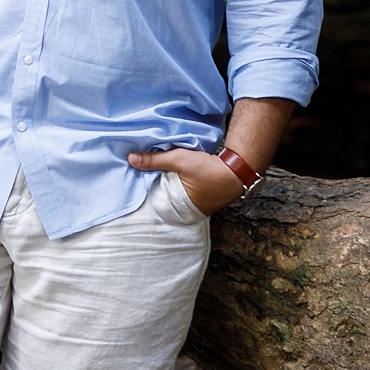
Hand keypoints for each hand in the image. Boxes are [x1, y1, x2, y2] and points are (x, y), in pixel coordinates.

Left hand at [127, 144, 244, 216]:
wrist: (239, 169)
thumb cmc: (210, 169)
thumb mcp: (179, 159)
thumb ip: (155, 160)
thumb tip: (130, 159)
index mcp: (179, 206)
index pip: (155, 202)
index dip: (145, 193)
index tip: (133, 184)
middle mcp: (188, 210)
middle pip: (165, 199)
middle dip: (155, 190)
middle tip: (140, 180)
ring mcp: (199, 206)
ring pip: (175, 195)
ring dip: (168, 186)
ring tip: (154, 177)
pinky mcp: (205, 197)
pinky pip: (186, 192)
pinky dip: (180, 185)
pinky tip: (174, 176)